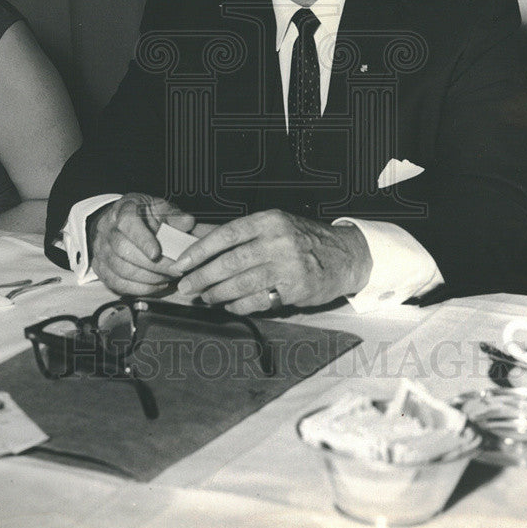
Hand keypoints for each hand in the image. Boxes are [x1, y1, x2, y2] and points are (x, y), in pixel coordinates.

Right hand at [90, 193, 194, 296]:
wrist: (119, 222)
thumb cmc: (144, 215)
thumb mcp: (160, 208)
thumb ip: (174, 216)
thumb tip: (188, 222)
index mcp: (124, 209)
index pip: (127, 222)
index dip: (142, 239)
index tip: (157, 253)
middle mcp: (108, 229)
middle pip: (123, 250)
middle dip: (152, 264)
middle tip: (175, 270)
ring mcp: (101, 249)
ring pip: (120, 269)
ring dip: (148, 278)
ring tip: (169, 277)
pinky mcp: (102, 269)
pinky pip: (118, 284)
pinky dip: (140, 288)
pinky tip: (157, 285)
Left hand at [174, 209, 371, 313]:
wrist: (345, 255)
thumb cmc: (304, 239)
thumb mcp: (275, 225)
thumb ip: (240, 233)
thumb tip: (200, 238)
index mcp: (269, 221)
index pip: (225, 234)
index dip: (199, 250)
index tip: (181, 262)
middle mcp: (278, 240)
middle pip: (230, 262)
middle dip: (202, 276)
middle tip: (186, 286)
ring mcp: (288, 266)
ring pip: (241, 283)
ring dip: (217, 293)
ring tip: (205, 297)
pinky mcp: (295, 289)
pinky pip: (258, 301)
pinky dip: (238, 306)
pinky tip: (229, 306)